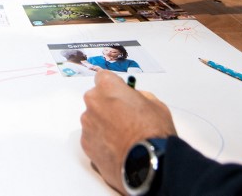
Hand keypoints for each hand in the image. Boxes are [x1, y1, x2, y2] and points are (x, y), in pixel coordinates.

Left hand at [81, 71, 175, 191]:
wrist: (149, 164)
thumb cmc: (153, 133)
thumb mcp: (156, 105)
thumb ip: (139, 96)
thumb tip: (133, 98)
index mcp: (108, 87)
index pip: (103, 77)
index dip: (113, 87)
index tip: (120, 94)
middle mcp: (93, 103)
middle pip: (96, 99)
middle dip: (107, 106)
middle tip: (125, 119)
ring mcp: (87, 124)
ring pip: (93, 119)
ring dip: (104, 125)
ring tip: (123, 138)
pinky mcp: (86, 144)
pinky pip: (92, 137)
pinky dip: (101, 142)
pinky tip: (117, 149)